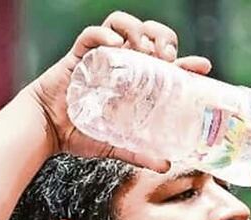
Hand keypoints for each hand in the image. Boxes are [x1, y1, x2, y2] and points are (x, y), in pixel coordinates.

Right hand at [24, 11, 211, 170]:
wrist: (47, 132)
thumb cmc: (80, 134)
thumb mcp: (117, 145)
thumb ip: (140, 153)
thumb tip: (166, 165)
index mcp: (135, 80)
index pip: (166, 63)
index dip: (187, 62)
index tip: (202, 66)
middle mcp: (121, 63)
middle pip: (149, 33)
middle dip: (163, 37)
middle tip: (167, 56)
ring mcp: (100, 55)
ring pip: (122, 23)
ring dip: (138, 30)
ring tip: (145, 49)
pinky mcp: (77, 54)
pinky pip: (91, 34)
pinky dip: (105, 35)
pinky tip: (116, 46)